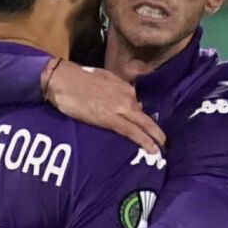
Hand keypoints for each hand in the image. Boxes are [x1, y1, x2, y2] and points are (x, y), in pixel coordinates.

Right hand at [45, 62, 166, 157]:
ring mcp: (120, 108)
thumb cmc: (78, 78)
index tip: (147, 128)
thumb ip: (115, 91)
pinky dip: (144, 141)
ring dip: (154, 138)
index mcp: (124, 87)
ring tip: (161, 149)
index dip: (142, 119)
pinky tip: (152, 149)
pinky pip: (132, 132)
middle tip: (164, 142)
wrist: (63, 80)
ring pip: (142, 125)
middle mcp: (127, 96)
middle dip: (156, 131)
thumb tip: (125, 103)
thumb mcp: (103, 79)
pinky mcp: (111, 119)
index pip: (136, 106)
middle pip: (145, 117)